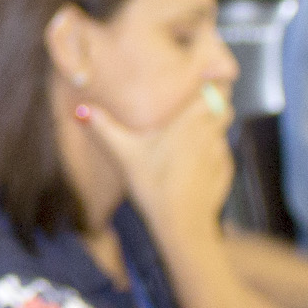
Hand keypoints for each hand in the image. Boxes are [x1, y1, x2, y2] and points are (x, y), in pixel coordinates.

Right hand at [77, 88, 235, 230]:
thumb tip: (81, 110)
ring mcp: (221, 153)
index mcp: (190, 121)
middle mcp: (210, 133)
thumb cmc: (155, 186)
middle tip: (191, 110)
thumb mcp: (124, 154)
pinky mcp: (225, 172)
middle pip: (225, 106)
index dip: (214, 81)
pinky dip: (211, 155)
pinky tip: (191, 167)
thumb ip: (104, 128)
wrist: (182, 225)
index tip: (202, 82)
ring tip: (187, 141)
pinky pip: (222, 154)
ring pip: (223, 131)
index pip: (217, 88)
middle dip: (214, 103)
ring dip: (211, 130)